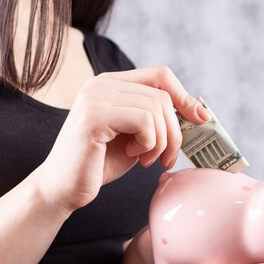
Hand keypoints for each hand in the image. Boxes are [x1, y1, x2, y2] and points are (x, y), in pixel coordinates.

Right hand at [33, 66, 209, 211]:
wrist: (62, 188)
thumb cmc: (99, 164)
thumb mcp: (135, 136)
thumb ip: (156, 119)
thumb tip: (198, 111)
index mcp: (110, 84)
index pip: (160, 75)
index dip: (184, 95)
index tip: (201, 118)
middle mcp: (100, 84)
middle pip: (162, 96)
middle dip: (174, 132)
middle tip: (164, 159)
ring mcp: (95, 97)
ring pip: (156, 109)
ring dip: (161, 142)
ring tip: (146, 159)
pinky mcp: (93, 116)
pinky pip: (144, 121)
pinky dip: (149, 144)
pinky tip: (133, 156)